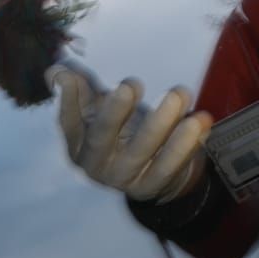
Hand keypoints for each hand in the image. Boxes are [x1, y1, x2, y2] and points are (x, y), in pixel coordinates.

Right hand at [55, 69, 211, 202]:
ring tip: (180, 93)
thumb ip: (80, 89)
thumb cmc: (120, 130)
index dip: (68, 101)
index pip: (68, 122)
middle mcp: (97, 165)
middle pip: (103, 138)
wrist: (149, 171)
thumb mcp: (98, 110)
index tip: (73, 77)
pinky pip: (171, 164)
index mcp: (78, 145)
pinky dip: (188, 142)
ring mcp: (125, 179)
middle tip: (131, 83)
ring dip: (162, 122)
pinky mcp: (153, 186)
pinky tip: (201, 120)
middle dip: (116, 111)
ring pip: (143, 150)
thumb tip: (56, 71)